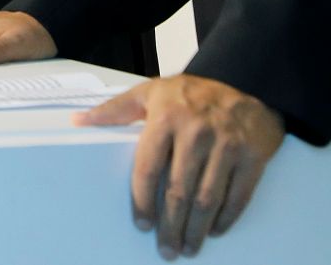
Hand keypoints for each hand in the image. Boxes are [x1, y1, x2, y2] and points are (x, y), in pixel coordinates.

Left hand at [76, 75, 284, 259]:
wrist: (245, 82)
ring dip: (196, 229)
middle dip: (171, 226)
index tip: (142, 225)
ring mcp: (227, 144)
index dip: (143, 201)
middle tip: (166, 251)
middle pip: (179, 190)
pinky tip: (215, 231)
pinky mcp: (252, 155)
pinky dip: (226, 219)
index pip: (149, 168)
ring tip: (188, 249)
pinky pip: (238, 195)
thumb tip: (78, 122)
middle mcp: (197, 131)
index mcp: (167, 116)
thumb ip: (116, 109)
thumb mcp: (151, 92)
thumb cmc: (191, 94)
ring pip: (208, 198)